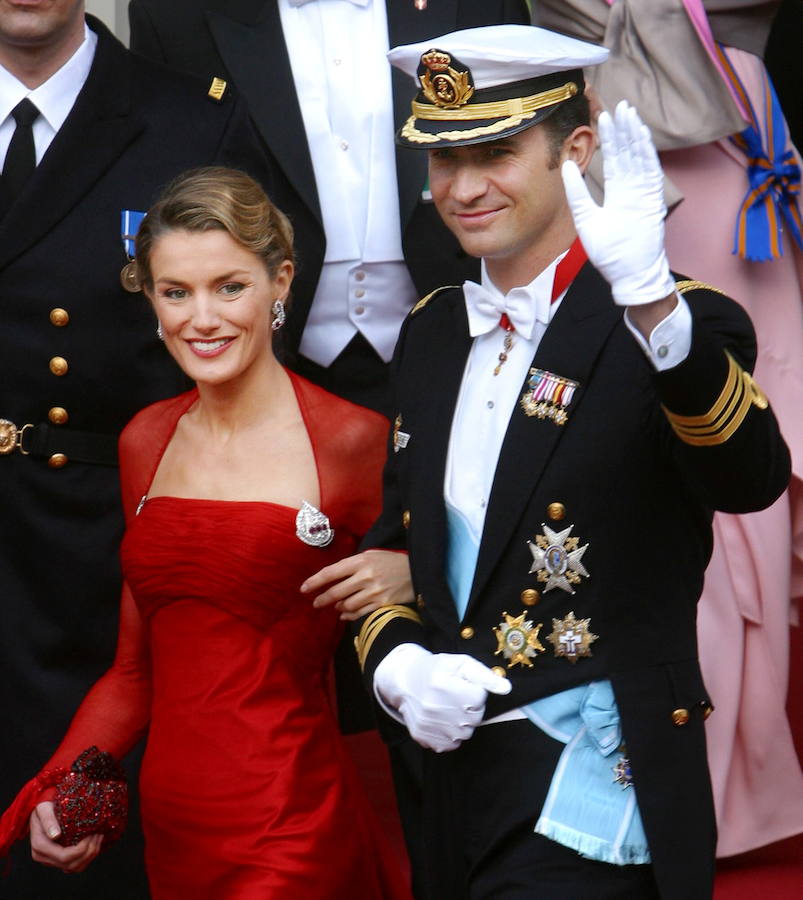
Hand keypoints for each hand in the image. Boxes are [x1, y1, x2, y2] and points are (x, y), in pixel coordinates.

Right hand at [29, 802, 102, 872]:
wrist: (40, 811)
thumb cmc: (43, 807)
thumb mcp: (44, 809)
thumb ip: (49, 821)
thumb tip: (56, 836)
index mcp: (40, 846)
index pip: (65, 857)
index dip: (82, 849)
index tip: (92, 833)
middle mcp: (43, 857)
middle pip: (71, 865)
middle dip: (89, 851)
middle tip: (98, 834)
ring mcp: (50, 860)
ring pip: (74, 868)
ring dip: (90, 856)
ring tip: (98, 837)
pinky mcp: (57, 859)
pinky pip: (74, 865)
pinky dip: (86, 857)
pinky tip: (93, 843)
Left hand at [301, 550, 412, 620]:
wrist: (418, 570)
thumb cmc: (392, 560)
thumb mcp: (373, 555)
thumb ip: (353, 564)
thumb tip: (334, 578)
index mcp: (361, 561)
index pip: (331, 572)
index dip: (315, 581)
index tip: (303, 588)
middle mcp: (366, 576)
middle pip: (336, 591)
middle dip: (322, 599)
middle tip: (316, 603)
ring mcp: (374, 591)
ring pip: (347, 604)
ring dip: (337, 607)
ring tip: (335, 606)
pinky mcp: (382, 603)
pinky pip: (359, 612)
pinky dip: (349, 614)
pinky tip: (345, 614)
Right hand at [374, 644, 510, 752]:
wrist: (404, 681)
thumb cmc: (436, 670)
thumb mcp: (460, 663)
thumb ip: (484, 676)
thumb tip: (506, 689)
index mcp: (443, 684)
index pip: (479, 697)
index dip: (475, 691)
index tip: (463, 685)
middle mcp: (434, 707)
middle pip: (474, 718)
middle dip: (471, 708)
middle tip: (456, 696)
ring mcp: (428, 725)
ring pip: (465, 733)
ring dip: (462, 722)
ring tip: (449, 708)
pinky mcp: (424, 738)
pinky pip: (451, 744)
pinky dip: (451, 734)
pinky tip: (443, 720)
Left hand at [561, 100, 675, 305]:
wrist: (629, 274)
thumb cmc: (609, 253)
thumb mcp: (586, 219)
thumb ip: (576, 193)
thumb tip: (565, 167)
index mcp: (618, 193)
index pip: (614, 159)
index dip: (610, 138)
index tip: (603, 116)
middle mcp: (632, 189)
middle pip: (628, 152)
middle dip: (624, 129)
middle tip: (618, 105)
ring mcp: (644, 193)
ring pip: (640, 157)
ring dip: (635, 134)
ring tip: (628, 112)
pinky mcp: (652, 200)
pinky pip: (650, 171)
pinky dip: (646, 153)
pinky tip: (641, 135)